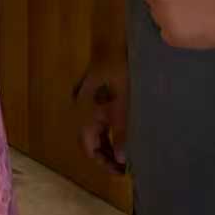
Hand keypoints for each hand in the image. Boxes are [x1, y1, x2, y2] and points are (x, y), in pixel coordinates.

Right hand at [74, 50, 128, 173]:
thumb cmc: (123, 71)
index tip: (120, 172)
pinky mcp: (102, 90)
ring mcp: (93, 98)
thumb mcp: (126, 104)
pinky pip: (104, 116)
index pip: (88, 145)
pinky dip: (114, 129)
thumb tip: (122, 160)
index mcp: (86, 111)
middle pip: (92, 138)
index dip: (102, 161)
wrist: (123, 41)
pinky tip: (127, 133)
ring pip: (99, 128)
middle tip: (126, 167)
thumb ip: (122, 132)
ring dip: (111, 142)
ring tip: (129, 154)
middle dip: (107, 154)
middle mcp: (85, 107)